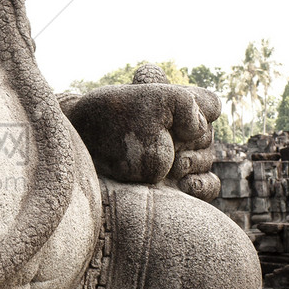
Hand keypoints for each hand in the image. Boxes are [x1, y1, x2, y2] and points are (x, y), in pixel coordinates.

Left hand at [62, 79, 220, 199]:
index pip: (208, 103)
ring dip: (191, 161)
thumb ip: (181, 102)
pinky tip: (183, 185)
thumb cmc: (106, 124)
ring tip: (168, 165)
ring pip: (207, 159)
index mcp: (172, 104)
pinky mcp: (177, 188)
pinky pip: (207, 186)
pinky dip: (200, 185)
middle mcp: (177, 132)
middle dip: (190, 139)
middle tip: (164, 141)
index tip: (171, 109)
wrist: (80, 159)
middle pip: (207, 134)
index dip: (197, 106)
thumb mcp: (142, 100)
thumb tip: (199, 127)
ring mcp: (178, 161)